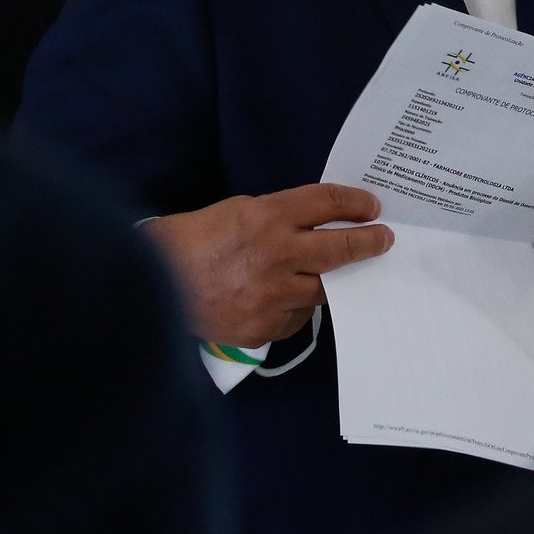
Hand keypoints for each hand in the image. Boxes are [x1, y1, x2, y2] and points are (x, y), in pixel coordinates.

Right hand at [141, 183, 392, 346]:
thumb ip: (279, 216)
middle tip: (383, 240)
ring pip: (323, 289)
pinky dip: (295, 307)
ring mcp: (271, 296)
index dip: (355, 204)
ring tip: (341, 273)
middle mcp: (276, 256)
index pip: (326, 204)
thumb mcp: (238, 210)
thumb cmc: (193, 239)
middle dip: (367, 243)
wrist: (151, 282)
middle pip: (339, 249)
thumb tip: (320, 223)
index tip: (372, 208)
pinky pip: (295, 317)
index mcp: (267, 217)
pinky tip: (287, 299)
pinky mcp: (263, 329)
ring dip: (333, 280)